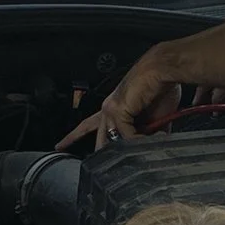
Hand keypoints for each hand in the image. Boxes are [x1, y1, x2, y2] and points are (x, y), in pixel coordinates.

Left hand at [58, 45, 182, 149]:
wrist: (163, 70)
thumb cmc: (160, 87)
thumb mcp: (154, 118)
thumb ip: (148, 134)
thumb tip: (148, 149)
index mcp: (115, 107)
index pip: (89, 124)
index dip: (74, 135)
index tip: (60, 144)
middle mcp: (108, 107)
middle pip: (89, 131)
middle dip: (76, 142)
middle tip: (66, 152)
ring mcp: (110, 108)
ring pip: (107, 138)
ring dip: (122, 149)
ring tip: (134, 154)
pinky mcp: (117, 110)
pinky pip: (123, 135)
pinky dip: (136, 141)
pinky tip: (146, 140)